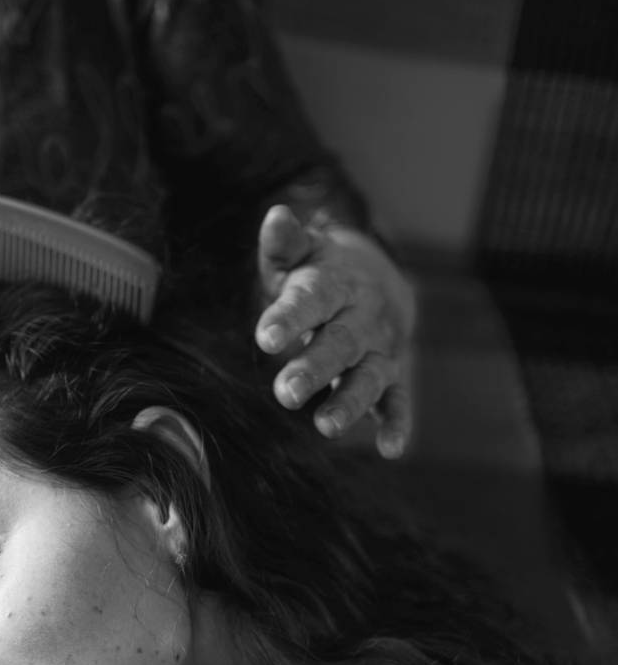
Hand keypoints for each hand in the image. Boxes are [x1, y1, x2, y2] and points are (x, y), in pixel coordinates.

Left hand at [255, 205, 415, 458]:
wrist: (377, 278)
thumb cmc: (319, 271)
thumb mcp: (300, 255)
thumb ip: (284, 243)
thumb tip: (277, 216)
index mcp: (336, 284)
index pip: (313, 299)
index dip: (290, 317)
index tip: (265, 337)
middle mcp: (363, 316)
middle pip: (341, 342)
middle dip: (315, 367)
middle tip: (285, 392)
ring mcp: (382, 347)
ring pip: (370, 376)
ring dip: (351, 402)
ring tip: (327, 427)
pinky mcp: (394, 374)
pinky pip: (398, 399)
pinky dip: (397, 422)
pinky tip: (390, 448)